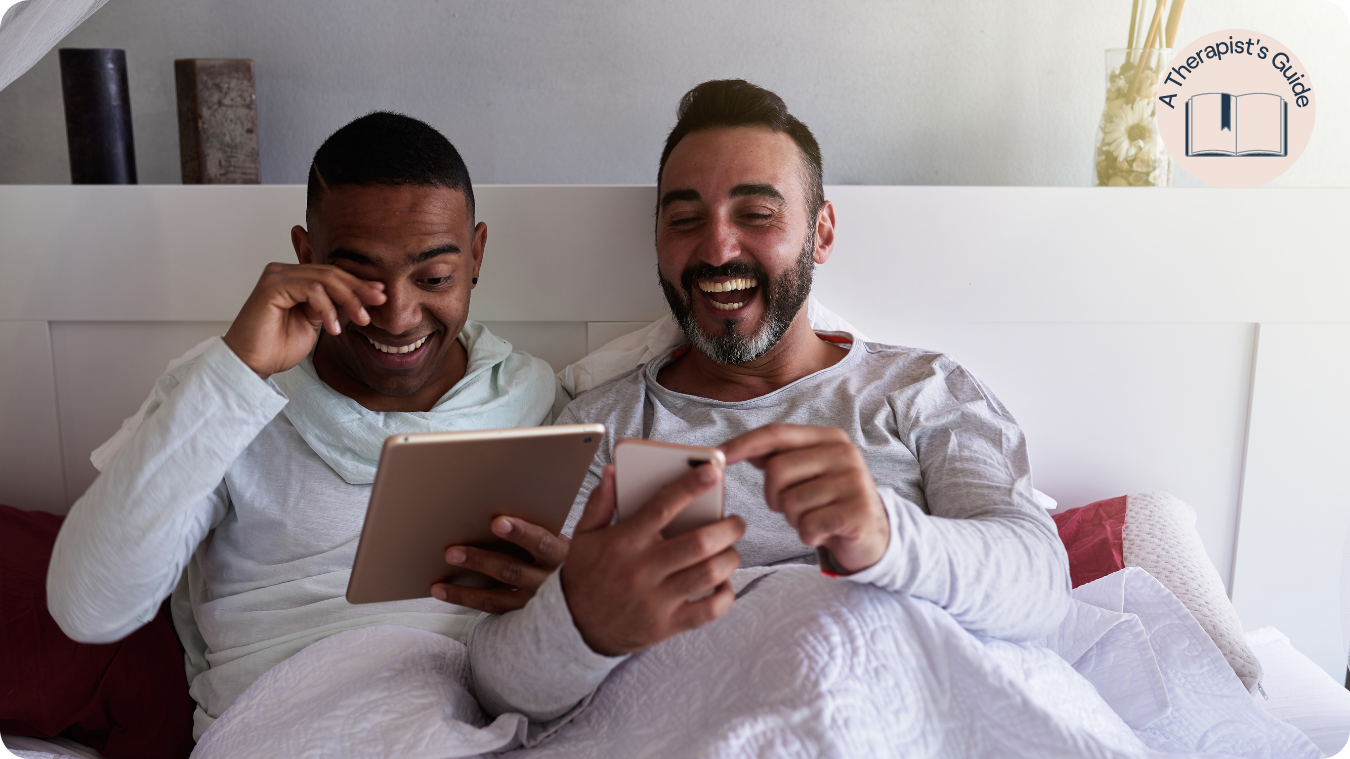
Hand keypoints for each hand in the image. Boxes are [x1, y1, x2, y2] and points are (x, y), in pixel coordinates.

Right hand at [222, 262, 385, 378]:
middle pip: (331, 273)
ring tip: (361, 320)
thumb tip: (362, 298)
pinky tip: (333, 328)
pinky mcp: (272, 286)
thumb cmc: (277, 347)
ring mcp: (276, 276)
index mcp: (294, 278)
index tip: (381, 294)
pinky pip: (311, 289)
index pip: (332, 274)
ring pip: (325, 279)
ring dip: (348, 299)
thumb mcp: (315, 323)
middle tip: (380, 301)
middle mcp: (284, 272)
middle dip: (359, 288)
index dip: (358, 283)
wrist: (252, 364)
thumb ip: (332, 306)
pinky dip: (327, 308)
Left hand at [430, 516, 569, 613]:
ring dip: (465, 587)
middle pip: (511, 571)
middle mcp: (548, 581)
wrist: (585, 594)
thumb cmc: (568, 555)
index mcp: (561, 556)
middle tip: (452, 552)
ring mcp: (533, 601)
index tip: (497, 522)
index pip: (541, 543)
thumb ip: (555, 522)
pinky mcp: (520, 612)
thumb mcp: (575, 538)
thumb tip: (526, 502)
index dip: (520, 533)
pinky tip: (443, 591)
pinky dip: (464, 598)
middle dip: (480, 561)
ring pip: (496, 595)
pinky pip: (490, 607)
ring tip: (439, 579)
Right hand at [561, 463, 744, 655]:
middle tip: (736, 521)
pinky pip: (709, 609)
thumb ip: (600, 503)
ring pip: (709, 574)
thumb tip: (612, 472)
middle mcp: (641, 570)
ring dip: (730, 557)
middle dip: (728, 527)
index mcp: (622, 542)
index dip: (691, 486)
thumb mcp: (583, 536)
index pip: (662, 507)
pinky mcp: (666, 625)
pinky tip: (724, 582)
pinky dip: (726, 594)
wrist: (575, 627)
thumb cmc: (586, 576)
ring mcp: (655, 600)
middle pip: (698, 542)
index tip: (713, 471)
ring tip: (730, 549)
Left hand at [720, 424, 888, 573]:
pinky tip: (824, 533)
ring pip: (790, 502)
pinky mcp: (858, 511)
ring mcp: (854, 481)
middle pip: (776, 471)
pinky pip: (807, 526)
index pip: (776, 433)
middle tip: (792, 507)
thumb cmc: (829, 502)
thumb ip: (777, 456)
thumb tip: (732, 448)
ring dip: (793, 519)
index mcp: (829, 438)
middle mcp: (844, 453)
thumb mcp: (807, 472)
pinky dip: (807, 535)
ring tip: (814, 518)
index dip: (743, 444)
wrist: (873, 535)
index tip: (718, 455)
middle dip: (773, 496)